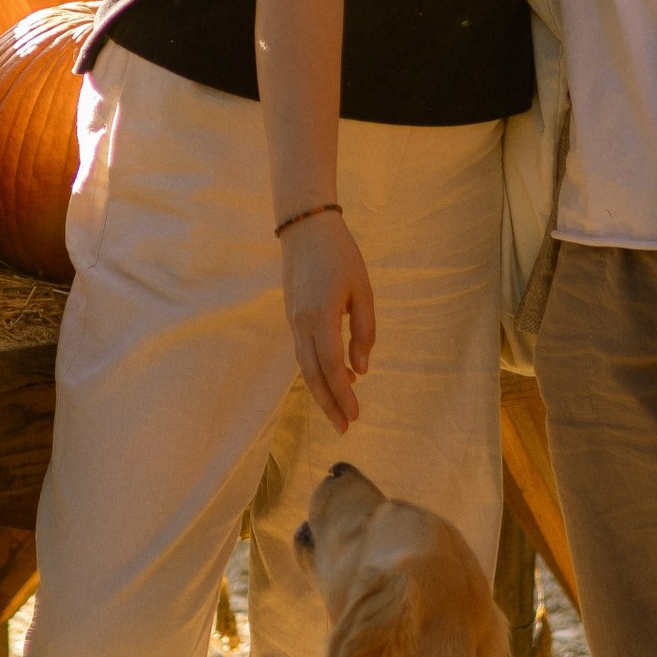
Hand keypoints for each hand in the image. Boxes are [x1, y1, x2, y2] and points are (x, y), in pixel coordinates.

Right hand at [279, 210, 374, 431]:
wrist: (304, 227)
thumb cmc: (340, 255)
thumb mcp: (362, 290)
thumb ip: (364, 330)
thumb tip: (362, 368)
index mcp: (322, 316)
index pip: (332, 366)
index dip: (343, 394)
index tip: (354, 416)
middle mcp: (303, 324)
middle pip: (312, 374)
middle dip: (328, 404)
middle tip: (344, 428)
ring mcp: (294, 320)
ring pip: (304, 366)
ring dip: (319, 392)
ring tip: (336, 413)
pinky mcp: (292, 316)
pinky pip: (302, 352)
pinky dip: (315, 371)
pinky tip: (330, 379)